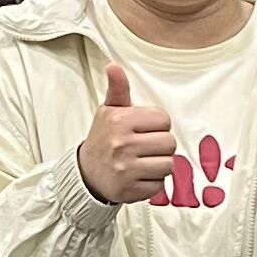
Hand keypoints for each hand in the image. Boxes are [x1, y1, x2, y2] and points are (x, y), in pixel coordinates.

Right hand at [79, 61, 177, 206]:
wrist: (86, 173)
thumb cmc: (104, 139)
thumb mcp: (109, 111)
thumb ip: (118, 89)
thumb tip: (113, 66)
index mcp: (119, 121)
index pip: (163, 119)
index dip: (158, 124)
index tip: (145, 129)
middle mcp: (122, 144)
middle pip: (170, 143)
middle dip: (161, 145)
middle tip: (145, 147)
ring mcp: (126, 169)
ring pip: (168, 165)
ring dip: (159, 165)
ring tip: (144, 161)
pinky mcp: (129, 190)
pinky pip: (160, 185)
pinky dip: (153, 182)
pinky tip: (139, 176)